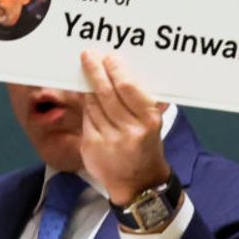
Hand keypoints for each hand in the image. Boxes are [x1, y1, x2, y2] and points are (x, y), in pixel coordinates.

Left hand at [79, 50, 171, 205]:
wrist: (138, 183)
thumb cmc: (146, 146)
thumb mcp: (152, 123)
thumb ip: (140, 101)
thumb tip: (123, 71)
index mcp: (148, 120)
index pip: (128, 89)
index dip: (115, 71)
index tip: (108, 57)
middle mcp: (129, 130)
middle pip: (106, 93)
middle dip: (95, 71)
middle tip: (88, 55)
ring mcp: (109, 140)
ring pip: (93, 104)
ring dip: (88, 87)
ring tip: (87, 71)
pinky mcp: (92, 146)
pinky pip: (87, 119)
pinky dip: (87, 106)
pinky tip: (87, 97)